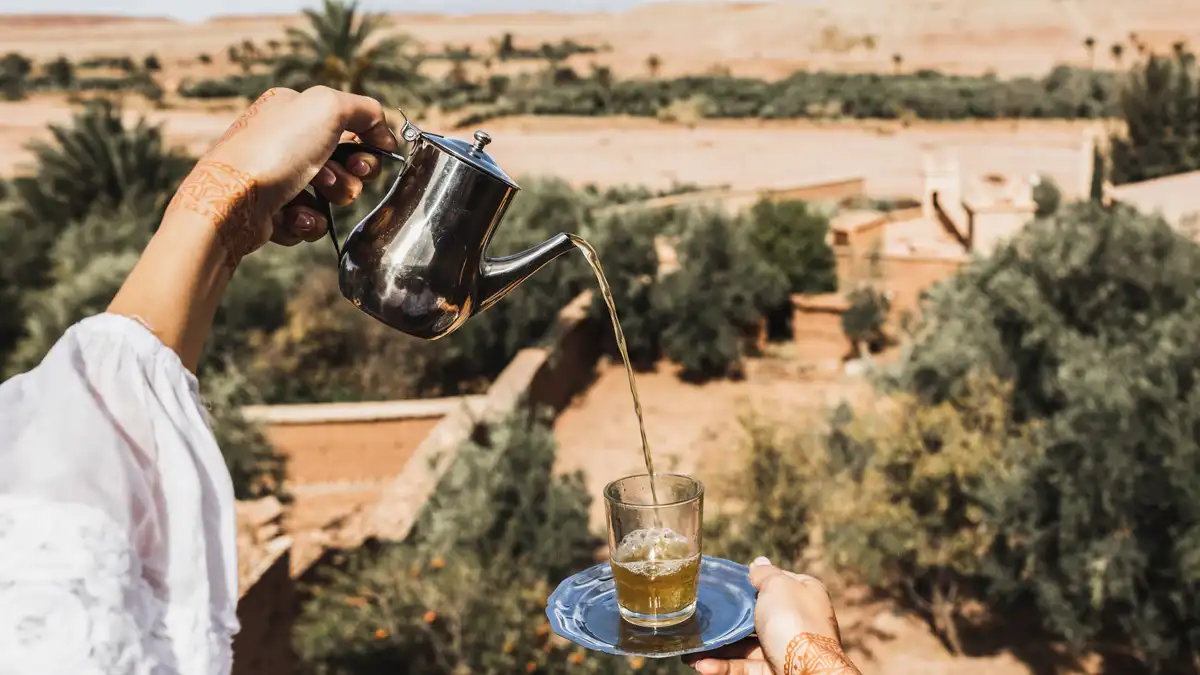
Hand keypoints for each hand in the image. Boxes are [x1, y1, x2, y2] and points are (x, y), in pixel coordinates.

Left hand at [166, 85, 397, 269]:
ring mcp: (277, 176)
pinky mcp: (272, 210)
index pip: (349, 126)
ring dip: (325, 202)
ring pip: (329, 196)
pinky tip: (291, 217)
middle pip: (345, 164)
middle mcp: (284, 139)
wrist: (231, 201)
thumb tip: (384, 131)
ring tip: (302, 203)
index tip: (366, 159)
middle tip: (330, 180)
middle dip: (346, 178)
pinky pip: (310, 220)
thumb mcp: (327, 108)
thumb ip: (365, 110)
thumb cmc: (276, 150)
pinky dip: (306, 222)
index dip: (366, 147)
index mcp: (295, 109)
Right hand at [682, 557, 858, 674]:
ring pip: (745, 644)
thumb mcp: (778, 585)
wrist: (808, 672)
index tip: (727, 583)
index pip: (776, 582)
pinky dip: (723, 665)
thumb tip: (758, 562)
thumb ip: (765, 574)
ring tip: (691, 648)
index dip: (752, 581)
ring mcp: (785, 647)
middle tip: (701, 617)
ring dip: (717, 646)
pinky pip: (745, 665)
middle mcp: (796, 619)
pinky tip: (700, 664)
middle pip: (756, 614)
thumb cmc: (793, 622)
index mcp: (803, 593)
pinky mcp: (774, 669)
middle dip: (728, 618)